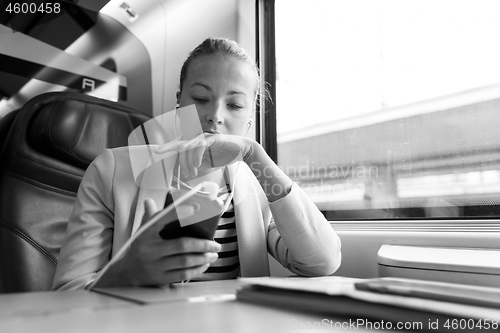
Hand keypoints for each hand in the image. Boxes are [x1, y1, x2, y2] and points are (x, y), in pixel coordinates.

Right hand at [94, 198, 220, 286]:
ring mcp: (155, 265)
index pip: (162, 219)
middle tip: (215, 244)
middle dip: (203, 244)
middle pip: (181, 245)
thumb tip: (150, 201)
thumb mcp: (142, 231)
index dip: (179, 213)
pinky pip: (183, 274)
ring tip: (214, 254)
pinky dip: (196, 269)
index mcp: (146, 233)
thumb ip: (150, 216)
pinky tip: (205, 264)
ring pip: (185, 261)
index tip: (195, 208)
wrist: (125, 272)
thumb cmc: (139, 247)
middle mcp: (150, 249)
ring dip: (203, 257)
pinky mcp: (160, 278)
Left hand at [155, 133, 254, 176]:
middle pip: (181, 147)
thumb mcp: (208, 165)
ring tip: (193, 171)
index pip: (178, 145)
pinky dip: (196, 156)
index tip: (156, 152)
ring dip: (189, 162)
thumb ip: (197, 167)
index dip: (167, 147)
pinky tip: (198, 164)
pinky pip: (200, 146)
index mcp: (196, 143)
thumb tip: (186, 173)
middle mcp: (198, 138)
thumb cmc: (225, 156)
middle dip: (180, 161)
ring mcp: (205, 137)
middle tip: (186, 173)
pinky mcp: (213, 138)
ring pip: (189, 147)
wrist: (242, 151)